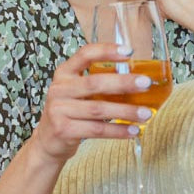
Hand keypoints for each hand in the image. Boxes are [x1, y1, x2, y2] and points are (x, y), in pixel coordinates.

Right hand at [30, 43, 154, 163]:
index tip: (129, 52)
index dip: (106, 51)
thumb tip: (136, 82)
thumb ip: (98, 85)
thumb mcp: (77, 94)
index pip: (85, 55)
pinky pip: (97, 129)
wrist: (48, 142)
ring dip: (126, 111)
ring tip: (146, 114)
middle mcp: (59, 89)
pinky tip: (133, 130)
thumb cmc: (70, 114)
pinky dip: (118, 131)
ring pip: (98, 109)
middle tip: (146, 84)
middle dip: (123, 83)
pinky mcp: (63, 130)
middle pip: (95, 83)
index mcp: (64, 73)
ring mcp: (59, 110)